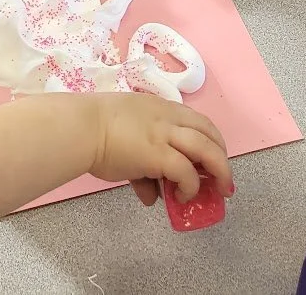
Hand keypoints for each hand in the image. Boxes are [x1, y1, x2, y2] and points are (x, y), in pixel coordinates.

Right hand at [87, 92, 232, 206]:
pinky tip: (184, 197)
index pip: (196, 119)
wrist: (81, 128)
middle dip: (222, 156)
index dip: (210, 140)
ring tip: (221, 190)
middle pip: (209, 132)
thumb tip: (151, 196)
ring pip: (206, 149)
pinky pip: (186, 172)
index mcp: (160, 108)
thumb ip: (142, 169)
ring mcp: (164, 134)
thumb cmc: (95, 130)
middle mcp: (167, 117)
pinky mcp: (158, 154)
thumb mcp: (124, 141)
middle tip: (224, 179)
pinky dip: (191, 186)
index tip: (213, 158)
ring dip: (220, 171)